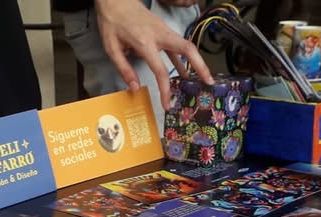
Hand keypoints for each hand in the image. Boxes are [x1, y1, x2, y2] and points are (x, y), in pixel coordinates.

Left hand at [94, 0, 212, 109]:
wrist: (116, 0)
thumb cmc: (112, 22)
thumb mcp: (112, 48)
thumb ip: (124, 69)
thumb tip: (135, 88)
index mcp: (145, 42)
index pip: (160, 70)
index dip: (165, 89)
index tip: (167, 104)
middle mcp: (159, 35)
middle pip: (187, 49)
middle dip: (200, 66)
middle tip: (208, 82)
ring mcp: (164, 30)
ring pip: (186, 46)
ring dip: (196, 61)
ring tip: (202, 78)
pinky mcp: (163, 29)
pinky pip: (177, 45)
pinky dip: (183, 58)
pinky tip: (184, 70)